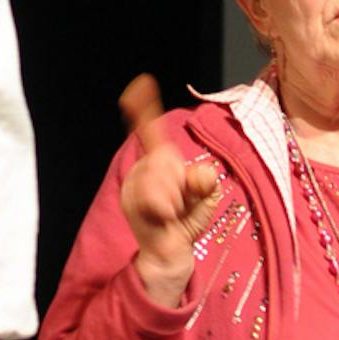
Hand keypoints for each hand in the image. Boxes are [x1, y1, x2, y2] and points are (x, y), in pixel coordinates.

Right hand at [119, 72, 220, 304]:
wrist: (170, 255)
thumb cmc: (186, 224)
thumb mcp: (204, 198)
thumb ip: (205, 181)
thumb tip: (202, 172)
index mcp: (156, 164)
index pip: (150, 132)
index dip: (144, 109)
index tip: (141, 84)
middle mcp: (140, 171)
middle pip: (165, 156)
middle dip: (181, 179)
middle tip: (180, 202)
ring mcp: (133, 187)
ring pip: (161, 175)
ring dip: (176, 196)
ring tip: (172, 212)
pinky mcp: (133, 204)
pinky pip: (159, 197)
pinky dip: (170, 208)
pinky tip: (166, 219)